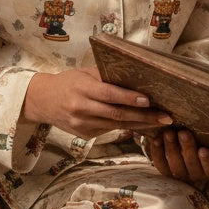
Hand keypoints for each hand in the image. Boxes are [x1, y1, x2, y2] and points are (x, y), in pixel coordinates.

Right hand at [22, 67, 171, 138]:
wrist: (42, 101)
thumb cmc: (69, 82)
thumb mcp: (85, 73)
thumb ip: (106, 77)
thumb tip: (135, 79)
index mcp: (82, 89)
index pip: (110, 95)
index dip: (129, 98)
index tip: (149, 100)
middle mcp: (82, 109)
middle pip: (117, 114)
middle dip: (144, 117)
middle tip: (166, 117)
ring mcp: (83, 125)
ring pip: (117, 125)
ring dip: (141, 124)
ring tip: (161, 122)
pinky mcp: (85, 135)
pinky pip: (110, 130)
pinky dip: (128, 128)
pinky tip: (143, 125)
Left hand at [142, 128, 208, 186]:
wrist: (184, 141)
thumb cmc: (203, 136)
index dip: (207, 161)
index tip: (204, 150)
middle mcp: (195, 175)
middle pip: (191, 166)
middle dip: (187, 149)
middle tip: (184, 133)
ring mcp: (179, 174)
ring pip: (174, 166)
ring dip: (171, 148)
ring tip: (169, 133)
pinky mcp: (164, 171)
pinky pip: (160, 164)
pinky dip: (157, 151)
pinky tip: (157, 138)